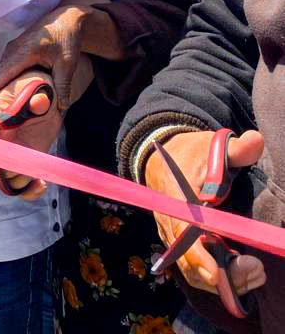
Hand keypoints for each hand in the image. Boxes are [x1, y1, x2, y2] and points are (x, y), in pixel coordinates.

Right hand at [0, 5, 93, 111]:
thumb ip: (63, 85)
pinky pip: (6, 66)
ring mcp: (13, 48)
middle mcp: (13, 49)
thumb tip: (61, 107)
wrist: (66, 18)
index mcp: (23, 52)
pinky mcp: (16, 50)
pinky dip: (3, 78)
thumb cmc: (66, 37)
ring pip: (1, 70)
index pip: (3, 73)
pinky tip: (5, 90)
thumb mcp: (67, 63)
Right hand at [0, 70, 61, 200]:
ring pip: (6, 178)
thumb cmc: (34, 87)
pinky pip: (22, 183)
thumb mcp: (36, 88)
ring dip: (21, 183)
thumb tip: (39, 102)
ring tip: (39, 182)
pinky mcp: (25, 162)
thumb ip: (37, 97)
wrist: (44, 95)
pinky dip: (30, 190)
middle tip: (22, 172)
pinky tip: (41, 185)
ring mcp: (11, 153)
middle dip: (4, 172)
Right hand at [145, 130, 265, 295]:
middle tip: (255, 268)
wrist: (163, 158)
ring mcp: (173, 234)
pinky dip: (220, 277)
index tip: (217, 272)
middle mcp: (170, 220)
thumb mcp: (212, 146)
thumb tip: (256, 140)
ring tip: (256, 271)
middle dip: (222, 273)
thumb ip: (236, 148)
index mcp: (176, 196)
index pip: (182, 230)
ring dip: (224, 279)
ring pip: (192, 269)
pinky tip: (245, 271)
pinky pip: (195, 268)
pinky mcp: (181, 243)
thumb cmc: (191, 154)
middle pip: (187, 259)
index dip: (198, 254)